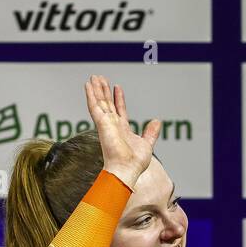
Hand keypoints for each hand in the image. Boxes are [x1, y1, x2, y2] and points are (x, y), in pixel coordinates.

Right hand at [83, 74, 160, 188]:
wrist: (126, 169)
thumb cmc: (135, 163)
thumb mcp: (147, 144)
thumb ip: (151, 132)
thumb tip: (157, 121)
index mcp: (122, 129)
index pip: (119, 110)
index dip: (118, 98)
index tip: (117, 87)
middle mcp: (112, 125)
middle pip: (107, 103)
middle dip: (104, 91)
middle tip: (100, 78)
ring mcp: (106, 123)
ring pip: (100, 102)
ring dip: (96, 89)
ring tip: (94, 76)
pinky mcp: (101, 123)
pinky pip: (94, 106)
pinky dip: (91, 95)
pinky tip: (88, 85)